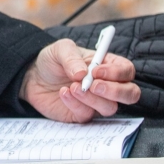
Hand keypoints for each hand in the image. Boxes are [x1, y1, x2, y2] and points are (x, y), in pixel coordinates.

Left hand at [48, 13, 163, 116]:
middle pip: (131, 94)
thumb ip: (71, 58)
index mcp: (107, 65)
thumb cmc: (52, 60)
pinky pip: (87, 115)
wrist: (33, 77)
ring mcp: (96, 102)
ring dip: (92, 98)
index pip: (127, 71)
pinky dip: (75, 104)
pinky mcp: (83, 115)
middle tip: (94, 85)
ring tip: (72, 86)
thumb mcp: (60, 49)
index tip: (96, 70)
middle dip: (116, 91)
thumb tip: (83, 73)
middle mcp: (107, 85)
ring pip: (110, 108)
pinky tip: (63, 92)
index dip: (116, 73)